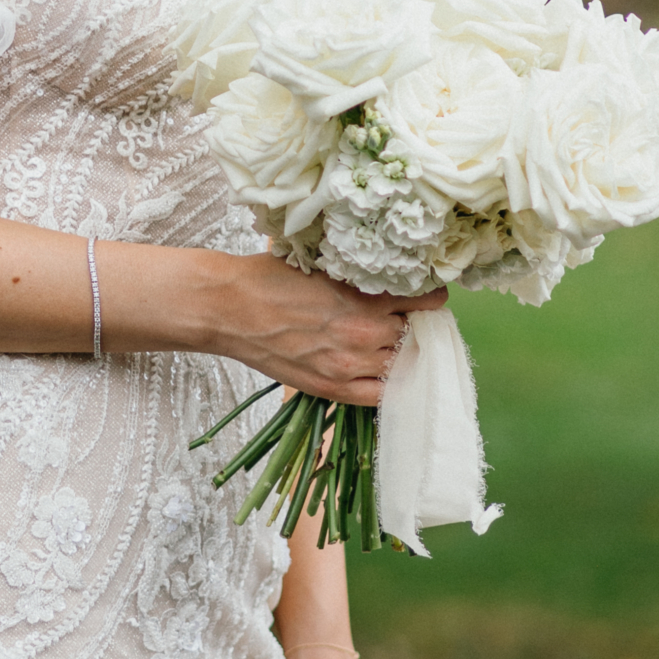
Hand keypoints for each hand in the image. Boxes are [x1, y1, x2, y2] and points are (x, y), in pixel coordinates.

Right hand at [222, 254, 445, 404]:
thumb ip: (361, 274)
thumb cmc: (271, 277)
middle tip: (405, 318)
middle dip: (415, 326)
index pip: (426, 302)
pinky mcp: (332, 388)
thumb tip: (392, 274)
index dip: (429, 299)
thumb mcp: (324, 262)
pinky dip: (388, 383)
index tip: (426, 296)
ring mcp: (349, 366)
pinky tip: (381, 370)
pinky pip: (380, 396)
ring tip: (389, 342)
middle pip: (416, 335)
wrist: (229, 307)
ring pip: (402, 365)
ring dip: (401, 353)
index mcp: (365, 297)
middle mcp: (364, 334)